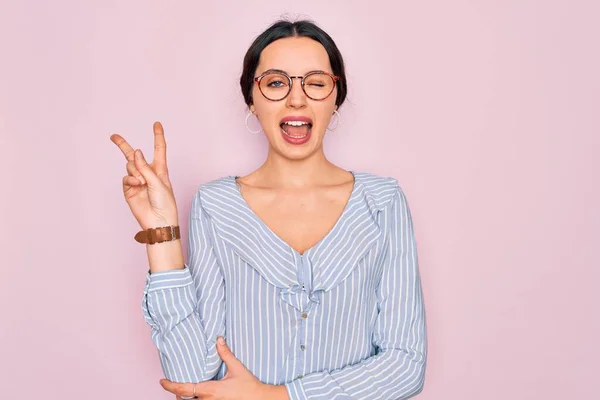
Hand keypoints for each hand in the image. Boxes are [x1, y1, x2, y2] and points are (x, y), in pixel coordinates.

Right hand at [110, 121, 178, 228]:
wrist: (158, 221)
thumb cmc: (165, 203)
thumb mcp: (159, 181)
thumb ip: (146, 166)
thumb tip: (136, 151)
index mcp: (160, 170)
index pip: (159, 149)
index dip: (158, 136)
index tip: (157, 124)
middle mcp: (147, 173)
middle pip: (134, 156)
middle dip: (123, 146)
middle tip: (113, 136)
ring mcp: (137, 181)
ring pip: (130, 167)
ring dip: (136, 172)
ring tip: (143, 183)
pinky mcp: (129, 190)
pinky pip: (126, 178)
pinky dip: (131, 179)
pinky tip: (137, 185)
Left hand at [160, 337, 288, 399]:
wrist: (259, 399)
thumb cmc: (248, 385)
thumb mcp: (236, 367)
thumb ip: (225, 353)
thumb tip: (218, 339)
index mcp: (210, 390)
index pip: (184, 389)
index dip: (170, 386)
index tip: (162, 381)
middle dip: (177, 394)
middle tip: (173, 385)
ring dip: (187, 398)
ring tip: (184, 391)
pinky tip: (198, 395)